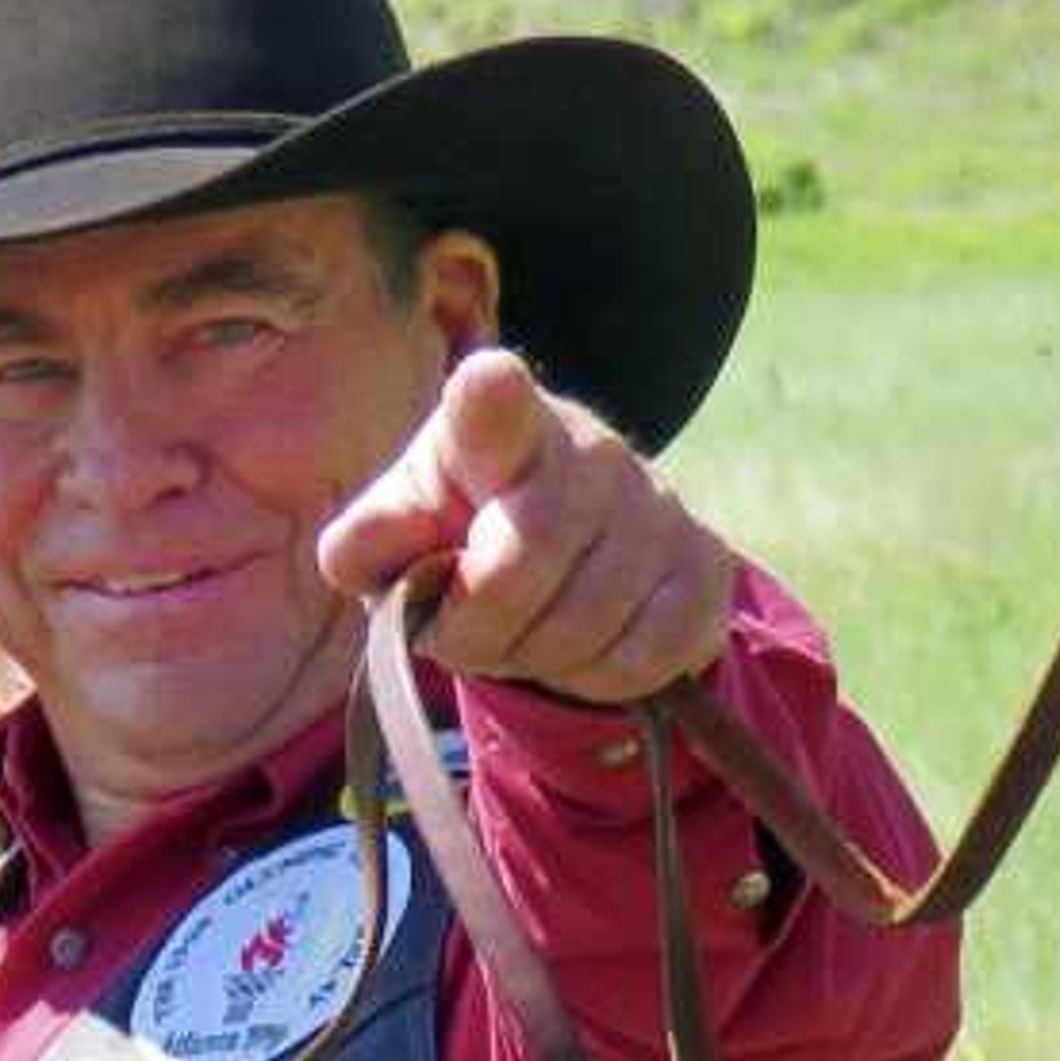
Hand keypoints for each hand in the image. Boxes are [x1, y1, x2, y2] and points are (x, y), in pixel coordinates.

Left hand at [318, 348, 736, 703]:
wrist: (558, 559)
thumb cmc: (454, 537)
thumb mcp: (398, 535)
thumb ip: (368, 541)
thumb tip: (354, 553)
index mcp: (493, 425)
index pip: (494, 402)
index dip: (493, 396)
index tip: (490, 382)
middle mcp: (588, 449)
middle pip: (524, 561)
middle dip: (477, 628)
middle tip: (460, 634)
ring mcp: (658, 504)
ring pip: (586, 621)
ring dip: (533, 658)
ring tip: (517, 637)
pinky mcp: (705, 566)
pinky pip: (644, 655)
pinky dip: (594, 679)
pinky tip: (576, 651)